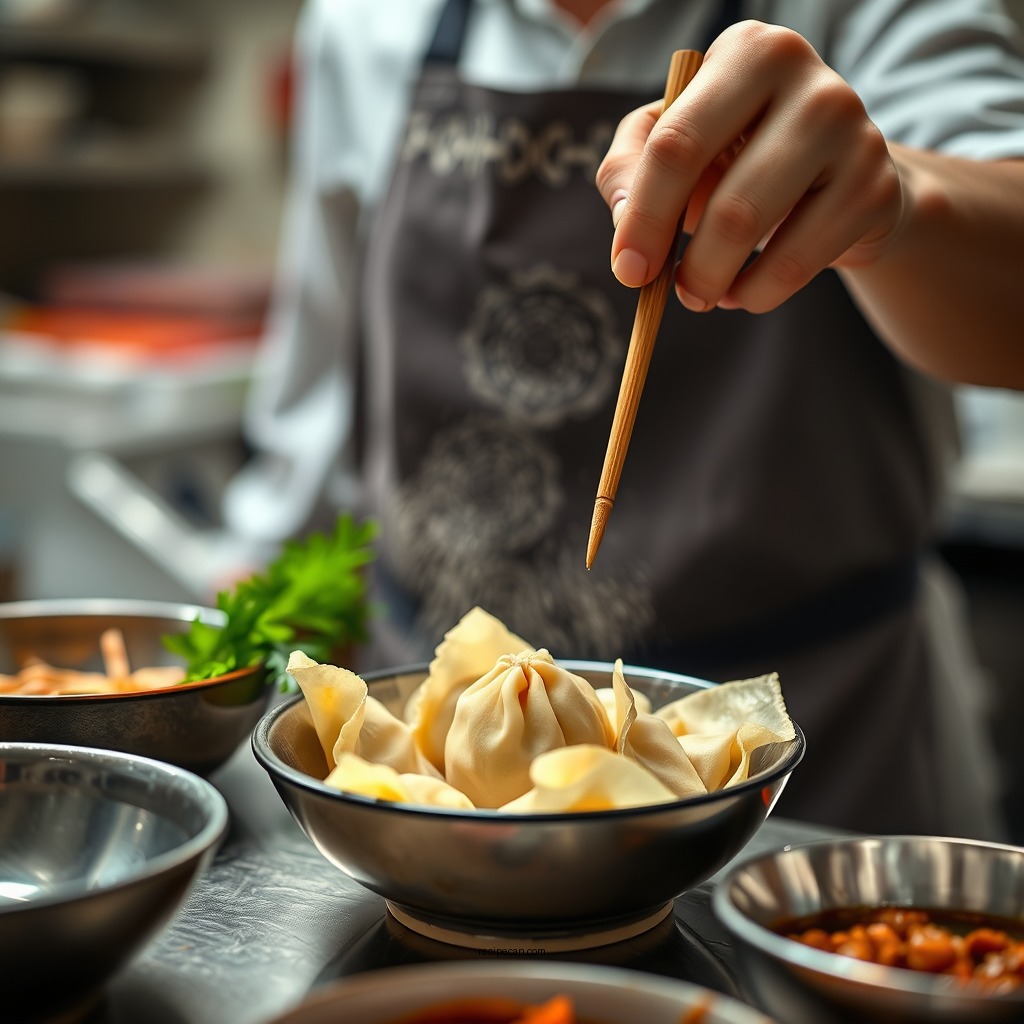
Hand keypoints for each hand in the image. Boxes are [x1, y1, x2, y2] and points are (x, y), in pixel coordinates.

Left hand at [596, 21, 905, 313]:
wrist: (835, 173)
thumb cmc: (736, 152)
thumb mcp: (672, 141)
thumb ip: (628, 169)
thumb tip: (623, 226)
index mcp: (748, 52)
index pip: (676, 145)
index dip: (643, 219)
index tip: (628, 270)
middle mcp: (809, 82)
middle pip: (723, 202)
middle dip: (685, 266)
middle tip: (671, 293)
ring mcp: (853, 133)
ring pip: (757, 233)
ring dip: (714, 283)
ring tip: (703, 292)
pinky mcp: (875, 189)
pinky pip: (796, 264)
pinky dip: (757, 293)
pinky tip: (745, 289)